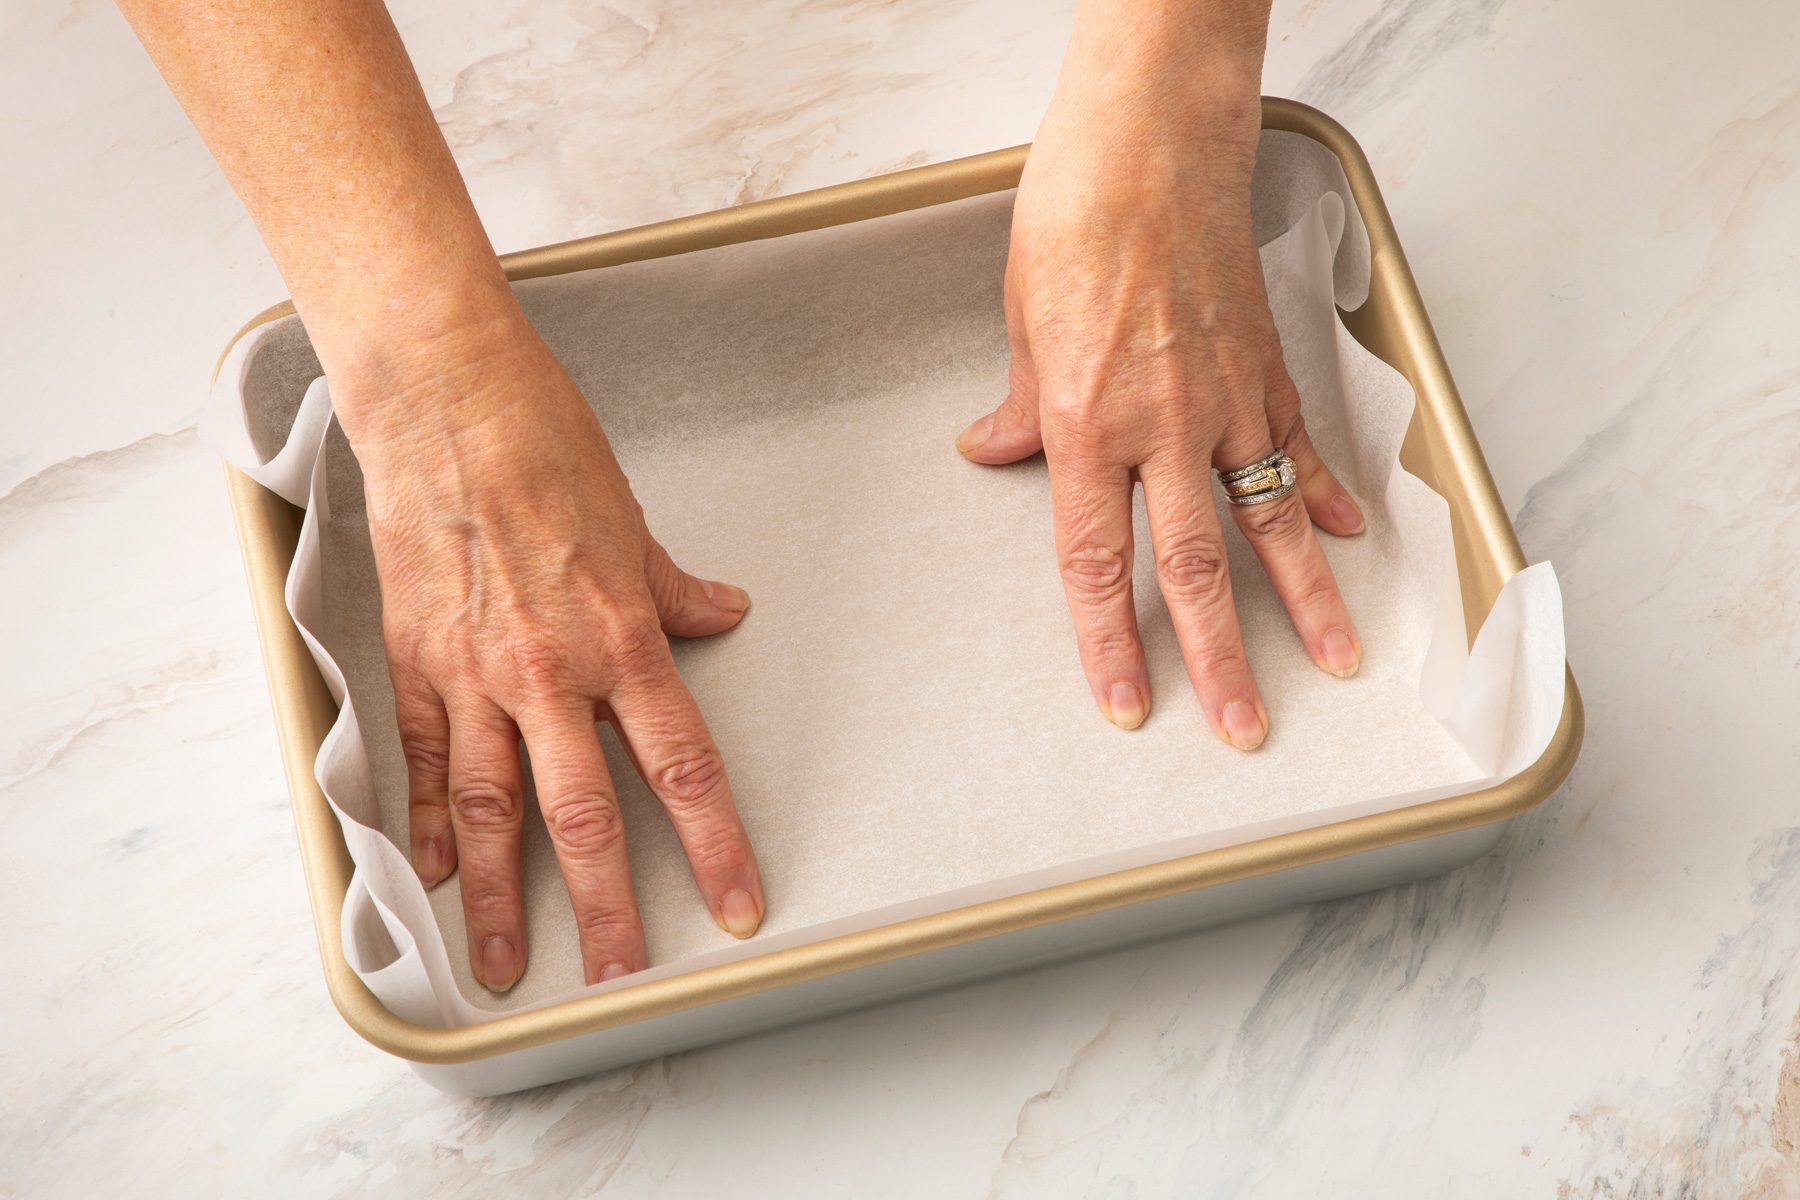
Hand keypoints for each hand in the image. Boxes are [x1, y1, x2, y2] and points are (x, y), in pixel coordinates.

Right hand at [340, 314, 765, 990]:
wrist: (447, 402)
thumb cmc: (544, 448)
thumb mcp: (634, 524)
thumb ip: (675, 589)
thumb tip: (725, 612)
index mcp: (622, 639)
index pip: (683, 767)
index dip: (716, 845)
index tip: (734, 903)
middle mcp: (551, 672)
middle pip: (588, 815)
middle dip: (607, 906)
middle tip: (617, 975)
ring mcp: (476, 673)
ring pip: (496, 811)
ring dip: (501, 897)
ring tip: (504, 964)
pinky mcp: (415, 661)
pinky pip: (428, 760)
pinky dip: (429, 821)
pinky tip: (433, 872)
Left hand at [956, 14, 1365, 748]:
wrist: (1151, 144)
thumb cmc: (1077, 218)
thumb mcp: (1021, 321)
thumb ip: (1020, 406)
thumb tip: (994, 450)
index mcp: (1085, 425)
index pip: (1096, 563)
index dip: (1110, 643)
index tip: (1126, 703)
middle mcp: (1162, 428)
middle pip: (1196, 569)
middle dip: (1220, 660)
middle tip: (1243, 727)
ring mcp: (1227, 401)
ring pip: (1271, 522)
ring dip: (1305, 603)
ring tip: (1335, 662)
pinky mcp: (1268, 368)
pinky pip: (1303, 449)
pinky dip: (1330, 498)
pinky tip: (1353, 541)